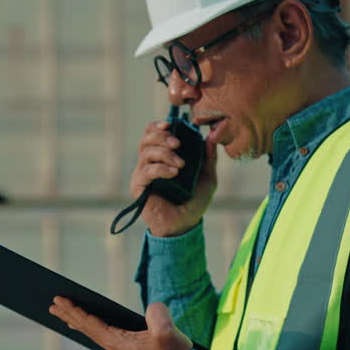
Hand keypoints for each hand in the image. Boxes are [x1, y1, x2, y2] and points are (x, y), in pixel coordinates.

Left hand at [47, 295, 192, 349]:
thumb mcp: (167, 334)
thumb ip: (157, 316)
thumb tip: (152, 308)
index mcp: (118, 344)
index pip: (90, 324)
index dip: (74, 310)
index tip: (59, 299)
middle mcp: (117, 349)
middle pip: (87, 329)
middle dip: (70, 316)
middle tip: (52, 305)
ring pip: (95, 333)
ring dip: (81, 322)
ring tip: (68, 314)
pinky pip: (107, 337)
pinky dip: (96, 328)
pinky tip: (96, 326)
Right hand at [130, 119, 218, 236]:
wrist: (185, 224)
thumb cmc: (194, 201)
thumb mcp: (207, 176)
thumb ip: (208, 157)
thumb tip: (210, 136)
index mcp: (162, 156)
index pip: (152, 134)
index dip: (158, 126)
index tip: (171, 125)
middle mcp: (149, 163)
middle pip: (146, 139)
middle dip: (162, 137)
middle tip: (178, 144)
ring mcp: (142, 174)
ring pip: (146, 152)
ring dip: (164, 153)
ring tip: (180, 165)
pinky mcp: (139, 186)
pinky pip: (146, 170)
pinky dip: (161, 168)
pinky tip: (174, 174)